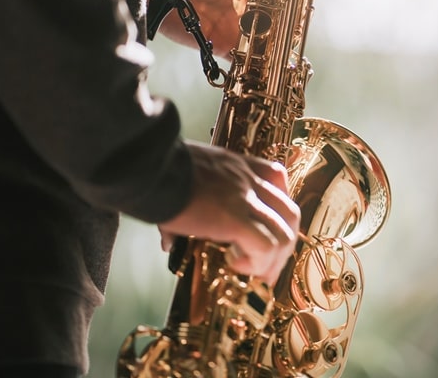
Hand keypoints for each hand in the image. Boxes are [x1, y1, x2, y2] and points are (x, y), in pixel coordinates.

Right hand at [157, 142, 299, 285]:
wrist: (148, 166)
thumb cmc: (157, 171)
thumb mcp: (183, 178)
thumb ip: (186, 206)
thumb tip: (170, 242)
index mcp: (237, 166)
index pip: (277, 177)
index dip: (278, 208)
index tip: (267, 228)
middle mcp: (248, 179)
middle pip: (289, 212)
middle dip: (284, 243)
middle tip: (269, 265)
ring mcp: (245, 197)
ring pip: (283, 233)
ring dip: (273, 259)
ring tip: (255, 272)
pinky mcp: (235, 218)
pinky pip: (264, 246)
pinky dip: (256, 262)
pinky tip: (234, 264)